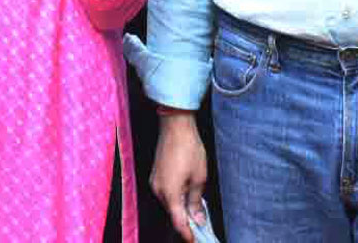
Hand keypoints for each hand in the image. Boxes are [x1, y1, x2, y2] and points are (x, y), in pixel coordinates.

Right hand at [151, 112, 207, 242]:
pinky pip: (166, 193)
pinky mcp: (156, 175)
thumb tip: (197, 219)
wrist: (175, 126)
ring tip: (197, 209)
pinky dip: (176, 198)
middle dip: (186, 221)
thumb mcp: (199, 178)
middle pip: (172, 214)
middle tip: (202, 225)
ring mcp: (155, 181)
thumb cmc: (189, 149)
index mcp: (170, 193)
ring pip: (169, 203)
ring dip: (181, 208)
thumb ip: (196, 201)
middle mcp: (158, 190)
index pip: (178, 222)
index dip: (188, 234)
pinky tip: (187, 195)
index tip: (196, 240)